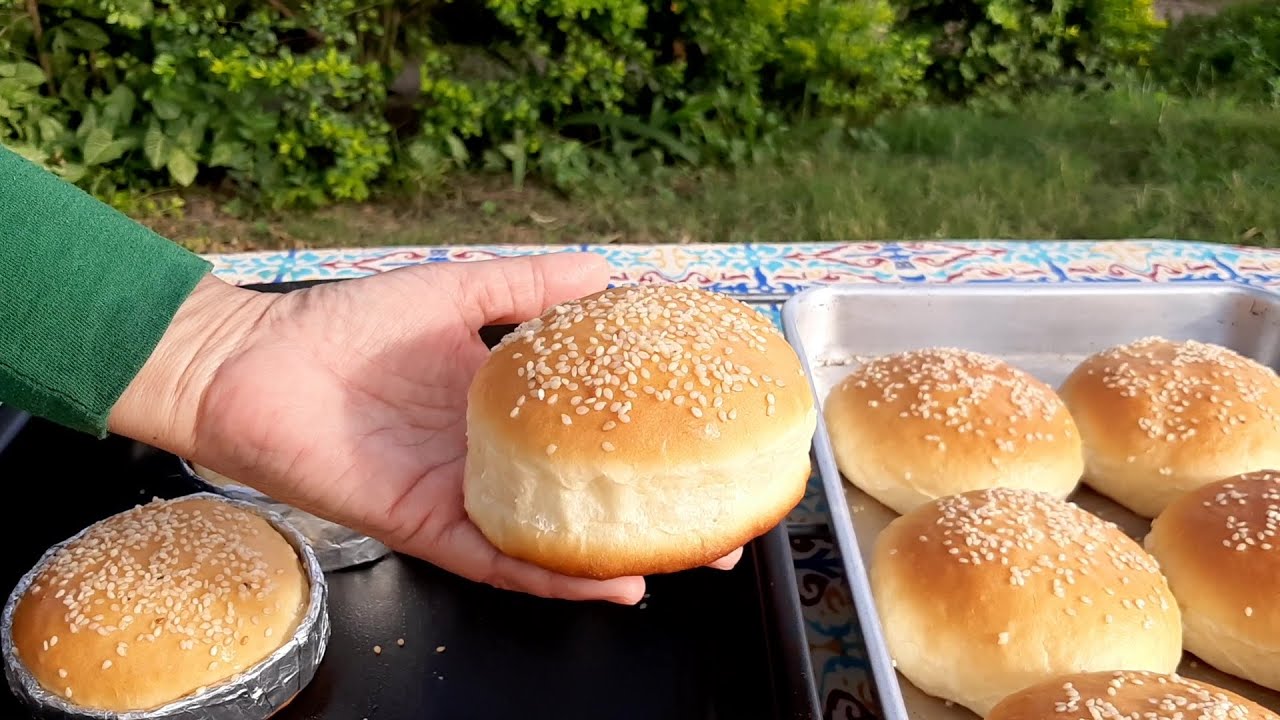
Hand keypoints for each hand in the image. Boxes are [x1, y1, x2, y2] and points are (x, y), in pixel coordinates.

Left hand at [109, 253, 741, 603]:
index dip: (648, 438)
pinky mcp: (432, 529)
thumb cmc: (342, 324)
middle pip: (585, 496)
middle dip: (653, 515)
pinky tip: (609, 583)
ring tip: (686, 561)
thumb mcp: (454, 291)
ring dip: (621, 556)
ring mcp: (465, 497)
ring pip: (556, 540)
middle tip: (720, 522)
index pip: (587, 430)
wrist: (252, 365)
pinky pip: (502, 563)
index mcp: (501, 404)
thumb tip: (606, 272)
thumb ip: (525, 286)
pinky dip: (556, 576)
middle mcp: (492, 458)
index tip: (710, 437)